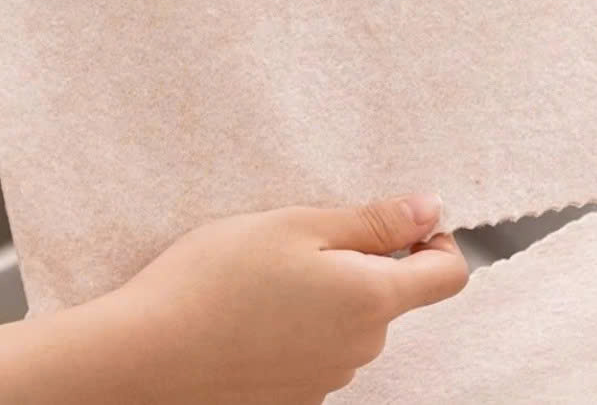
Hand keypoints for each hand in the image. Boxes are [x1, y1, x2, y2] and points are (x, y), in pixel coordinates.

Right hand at [0, 193, 465, 403]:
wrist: (149, 355)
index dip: (437, 238)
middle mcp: (360, 347)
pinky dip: (302, 321)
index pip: (447, 275)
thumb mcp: (296, 226)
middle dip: (363, 258)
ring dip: (329, 289)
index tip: (401, 218)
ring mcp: (328, 377)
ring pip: (351, 319)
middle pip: (392, 294)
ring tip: (268, 269)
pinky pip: (319, 346)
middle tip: (304, 232)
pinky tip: (254, 307)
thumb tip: (431, 210)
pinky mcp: (295, 393)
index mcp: (371, 300)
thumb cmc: (218, 278)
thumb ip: (372, 222)